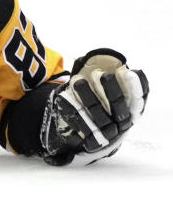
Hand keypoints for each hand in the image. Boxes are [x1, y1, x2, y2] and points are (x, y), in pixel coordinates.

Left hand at [41, 49, 147, 165]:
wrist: (92, 139)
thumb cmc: (102, 109)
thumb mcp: (108, 97)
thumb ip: (106, 81)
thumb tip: (95, 60)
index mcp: (131, 112)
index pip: (138, 99)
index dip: (136, 87)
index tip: (129, 71)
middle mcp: (121, 124)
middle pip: (119, 107)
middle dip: (112, 90)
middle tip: (103, 74)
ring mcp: (107, 134)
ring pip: (98, 115)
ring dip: (88, 97)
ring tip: (77, 80)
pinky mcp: (91, 142)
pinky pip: (80, 125)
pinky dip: (72, 110)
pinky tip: (64, 96)